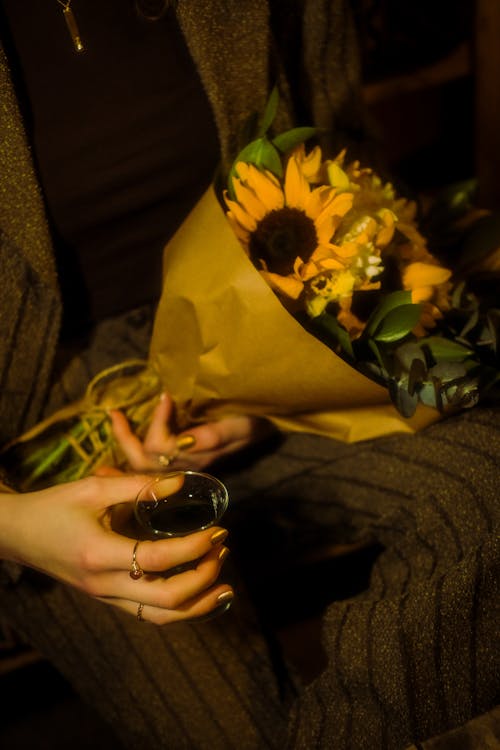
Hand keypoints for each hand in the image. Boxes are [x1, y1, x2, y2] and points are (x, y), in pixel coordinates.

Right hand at [0, 475, 231, 624]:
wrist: (17, 534)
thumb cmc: (54, 506)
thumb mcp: (92, 488)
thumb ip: (138, 485)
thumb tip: (182, 482)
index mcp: (97, 554)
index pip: (157, 560)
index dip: (194, 547)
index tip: (218, 529)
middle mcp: (103, 584)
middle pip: (164, 600)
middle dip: (203, 578)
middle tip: (223, 550)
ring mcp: (105, 596)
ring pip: (159, 617)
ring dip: (197, 604)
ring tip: (224, 584)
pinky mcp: (107, 598)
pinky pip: (148, 613)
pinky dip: (179, 607)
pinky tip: (200, 592)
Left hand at [109, 392, 274, 471]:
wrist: (265, 425)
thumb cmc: (256, 420)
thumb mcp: (242, 424)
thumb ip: (217, 434)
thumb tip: (186, 440)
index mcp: (198, 460)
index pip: (162, 449)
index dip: (158, 424)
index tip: (166, 397)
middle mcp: (184, 468)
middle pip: (142, 463)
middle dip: (126, 438)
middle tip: (116, 413)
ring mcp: (179, 467)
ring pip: (140, 465)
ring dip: (125, 441)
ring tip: (115, 417)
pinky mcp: (177, 461)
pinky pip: (146, 460)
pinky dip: (132, 444)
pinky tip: (125, 429)